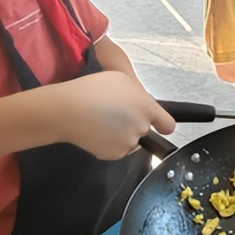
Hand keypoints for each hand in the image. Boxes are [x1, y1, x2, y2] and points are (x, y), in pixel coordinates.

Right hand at [45, 71, 175, 159]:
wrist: (66, 111)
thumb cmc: (91, 89)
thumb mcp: (121, 78)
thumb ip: (138, 93)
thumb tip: (143, 103)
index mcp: (145, 107)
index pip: (168, 124)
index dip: (163, 124)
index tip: (159, 124)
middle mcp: (140, 128)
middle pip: (145, 129)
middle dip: (134, 123)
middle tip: (115, 112)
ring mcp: (128, 144)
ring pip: (131, 140)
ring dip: (122, 133)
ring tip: (102, 120)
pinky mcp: (113, 155)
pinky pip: (117, 149)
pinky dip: (109, 143)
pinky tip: (96, 131)